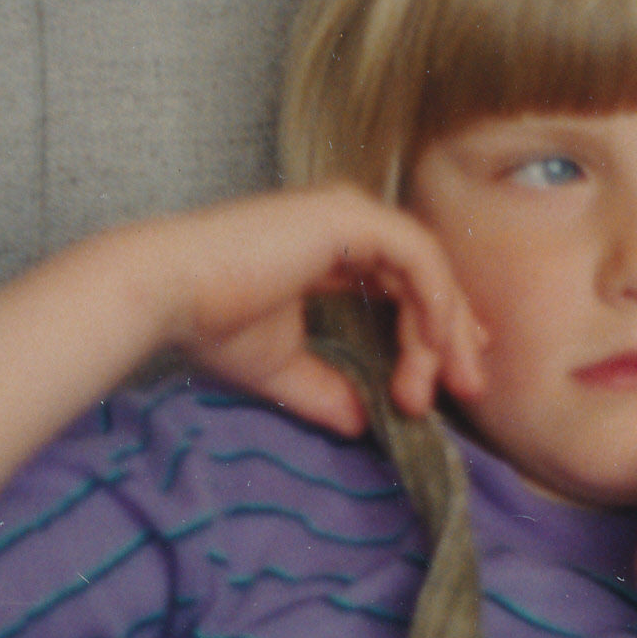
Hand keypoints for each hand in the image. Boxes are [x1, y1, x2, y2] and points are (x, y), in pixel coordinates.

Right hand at [145, 186, 489, 436]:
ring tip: (431, 390)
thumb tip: (366, 424)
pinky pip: (419, 259)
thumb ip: (329, 391)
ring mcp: (350, 213)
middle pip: (428, 274)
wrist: (166, 293)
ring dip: (442, 333)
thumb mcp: (283, 368)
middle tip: (469, 390)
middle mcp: (347, 222)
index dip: (436, 326)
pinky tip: (428, 352)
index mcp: (330, 245)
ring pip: (429, 270)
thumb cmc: (208, 321)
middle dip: (454, 335)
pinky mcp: (351, 217)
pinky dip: (433, 306)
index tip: (449, 378)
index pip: (405, 280)